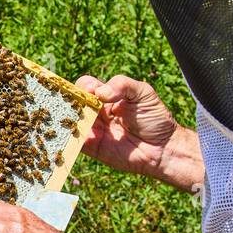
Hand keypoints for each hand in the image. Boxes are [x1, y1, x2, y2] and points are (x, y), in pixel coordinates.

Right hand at [76, 74, 203, 192]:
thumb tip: (99, 92)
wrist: (163, 148)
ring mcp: (93, 130)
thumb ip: (122, 85)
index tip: (89, 90)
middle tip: (74, 104)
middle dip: (70, 102)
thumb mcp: (143, 93)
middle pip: (75, 103)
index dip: (83, 86)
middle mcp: (97, 112)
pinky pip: (77, 141)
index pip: (87, 86)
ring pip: (72, 121)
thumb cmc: (155, 118)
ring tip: (72, 117)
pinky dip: (72, 137)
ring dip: (68, 119)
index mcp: (107, 97)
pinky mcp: (93, 147)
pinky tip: (75, 132)